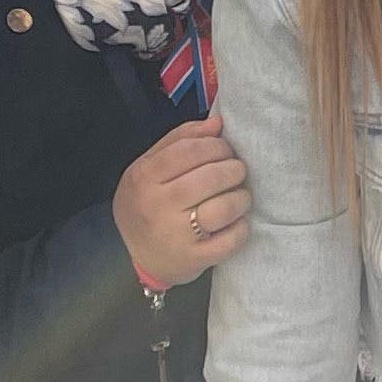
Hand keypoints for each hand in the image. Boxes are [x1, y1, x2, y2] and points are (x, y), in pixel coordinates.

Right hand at [115, 113, 250, 287]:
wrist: (139, 258)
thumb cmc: (147, 205)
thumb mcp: (148, 167)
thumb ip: (179, 140)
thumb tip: (217, 123)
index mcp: (144, 178)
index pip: (188, 151)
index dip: (215, 146)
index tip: (225, 150)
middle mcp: (157, 206)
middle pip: (210, 177)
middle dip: (233, 169)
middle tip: (237, 171)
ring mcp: (176, 235)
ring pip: (224, 207)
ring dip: (241, 197)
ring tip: (239, 195)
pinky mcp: (195, 259)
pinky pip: (231, 239)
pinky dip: (241, 227)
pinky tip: (236, 221)